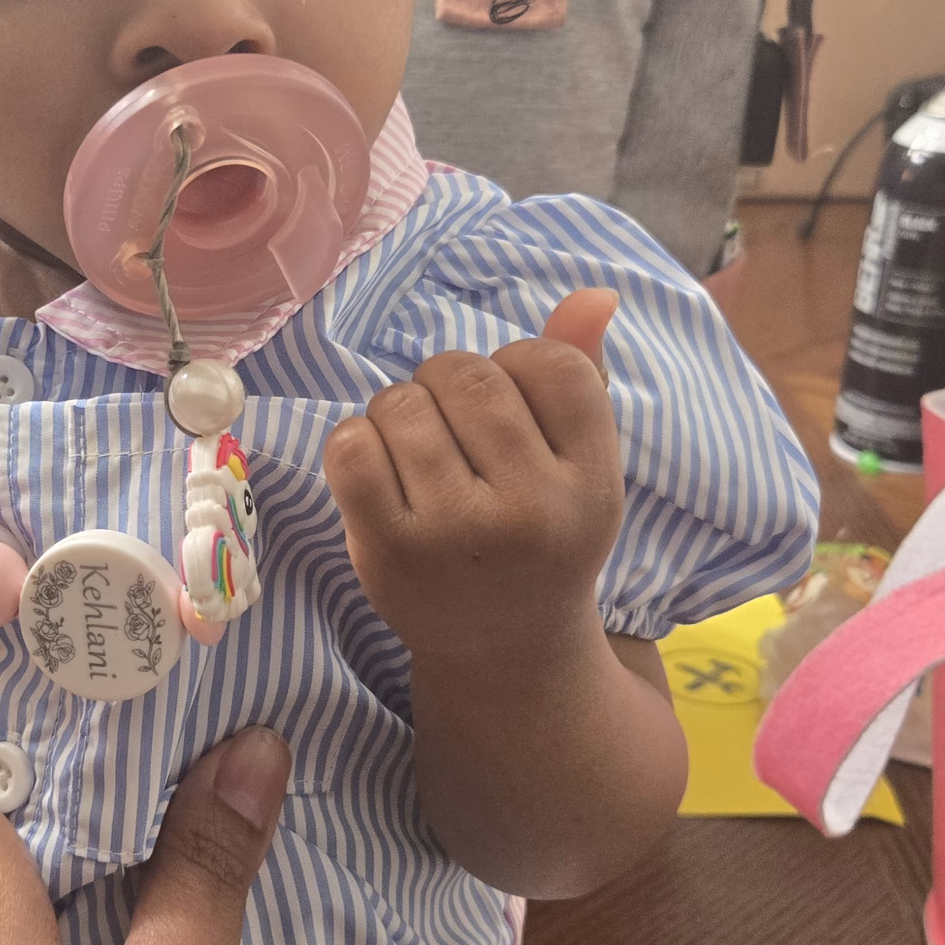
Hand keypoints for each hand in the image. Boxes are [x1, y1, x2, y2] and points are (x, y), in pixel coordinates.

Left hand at [322, 288, 622, 664]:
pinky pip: (351, 446)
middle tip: (455, 430)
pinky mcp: (388, 553)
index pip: (550, 363)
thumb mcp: (581, 466)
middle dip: (449, 382)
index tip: (514, 412)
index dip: (518, 366)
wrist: (504, 652)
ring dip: (400, 410)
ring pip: (403, 403)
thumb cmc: (541, 537)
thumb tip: (594, 293)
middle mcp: (530, 512)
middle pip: (468, 375)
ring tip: (419, 452)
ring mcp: (455, 535)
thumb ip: (583, 374)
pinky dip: (356, 441)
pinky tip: (379, 470)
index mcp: (591, 484)